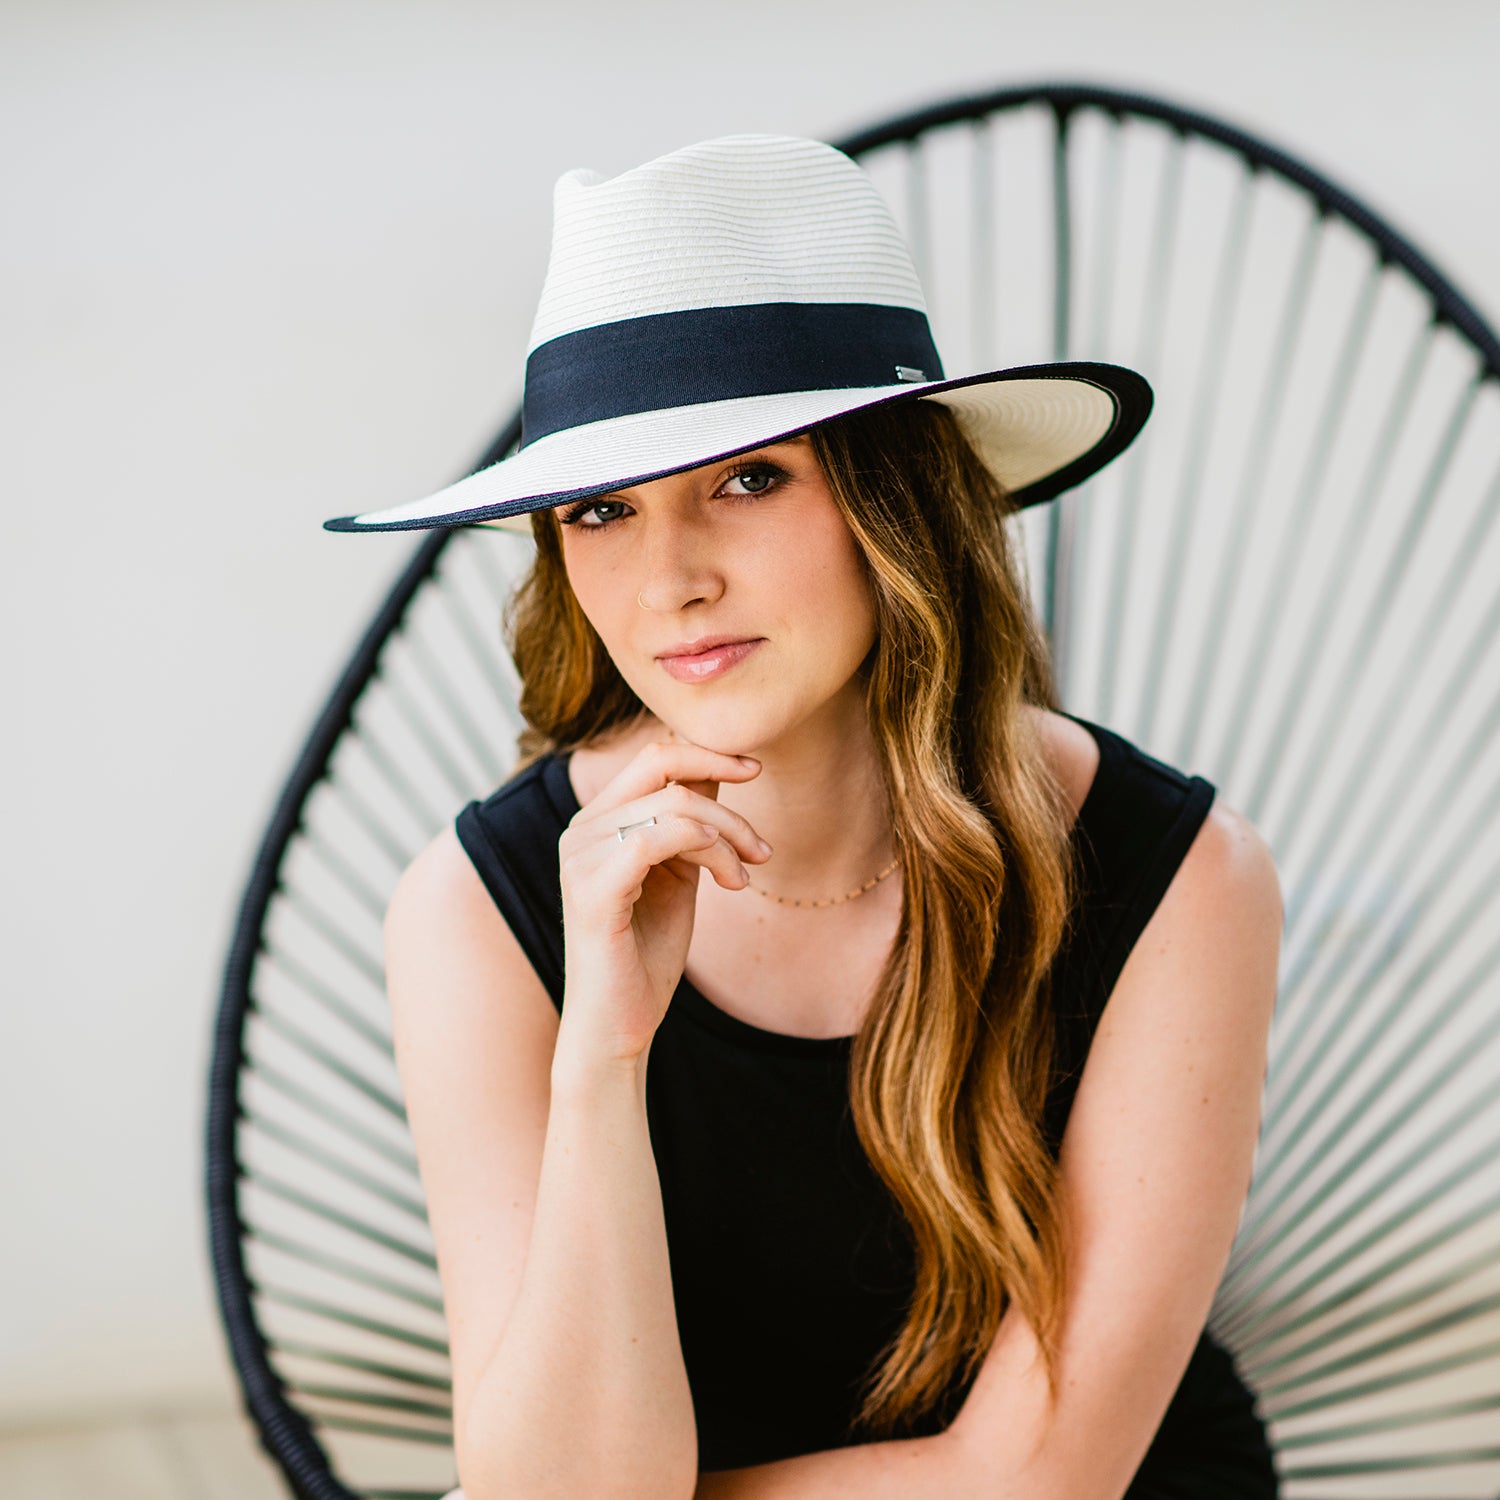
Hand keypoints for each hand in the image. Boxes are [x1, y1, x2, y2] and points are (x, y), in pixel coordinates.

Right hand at [554, 740, 772, 1069]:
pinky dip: (707, 849)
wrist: (618, 1025)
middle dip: (724, 789)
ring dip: (727, 835)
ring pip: (673, 805)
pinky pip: (657, 839)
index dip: (708, 753)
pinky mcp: (592, 890)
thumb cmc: (646, 953)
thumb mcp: (678, 873)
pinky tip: (729, 879)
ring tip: (745, 877)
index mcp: (597, 821)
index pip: (654, 757)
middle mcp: (581, 830)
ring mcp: (581, 857)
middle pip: (662, 768)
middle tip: (762, 844)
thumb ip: (690, 823)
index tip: (755, 768)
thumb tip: (718, 768)